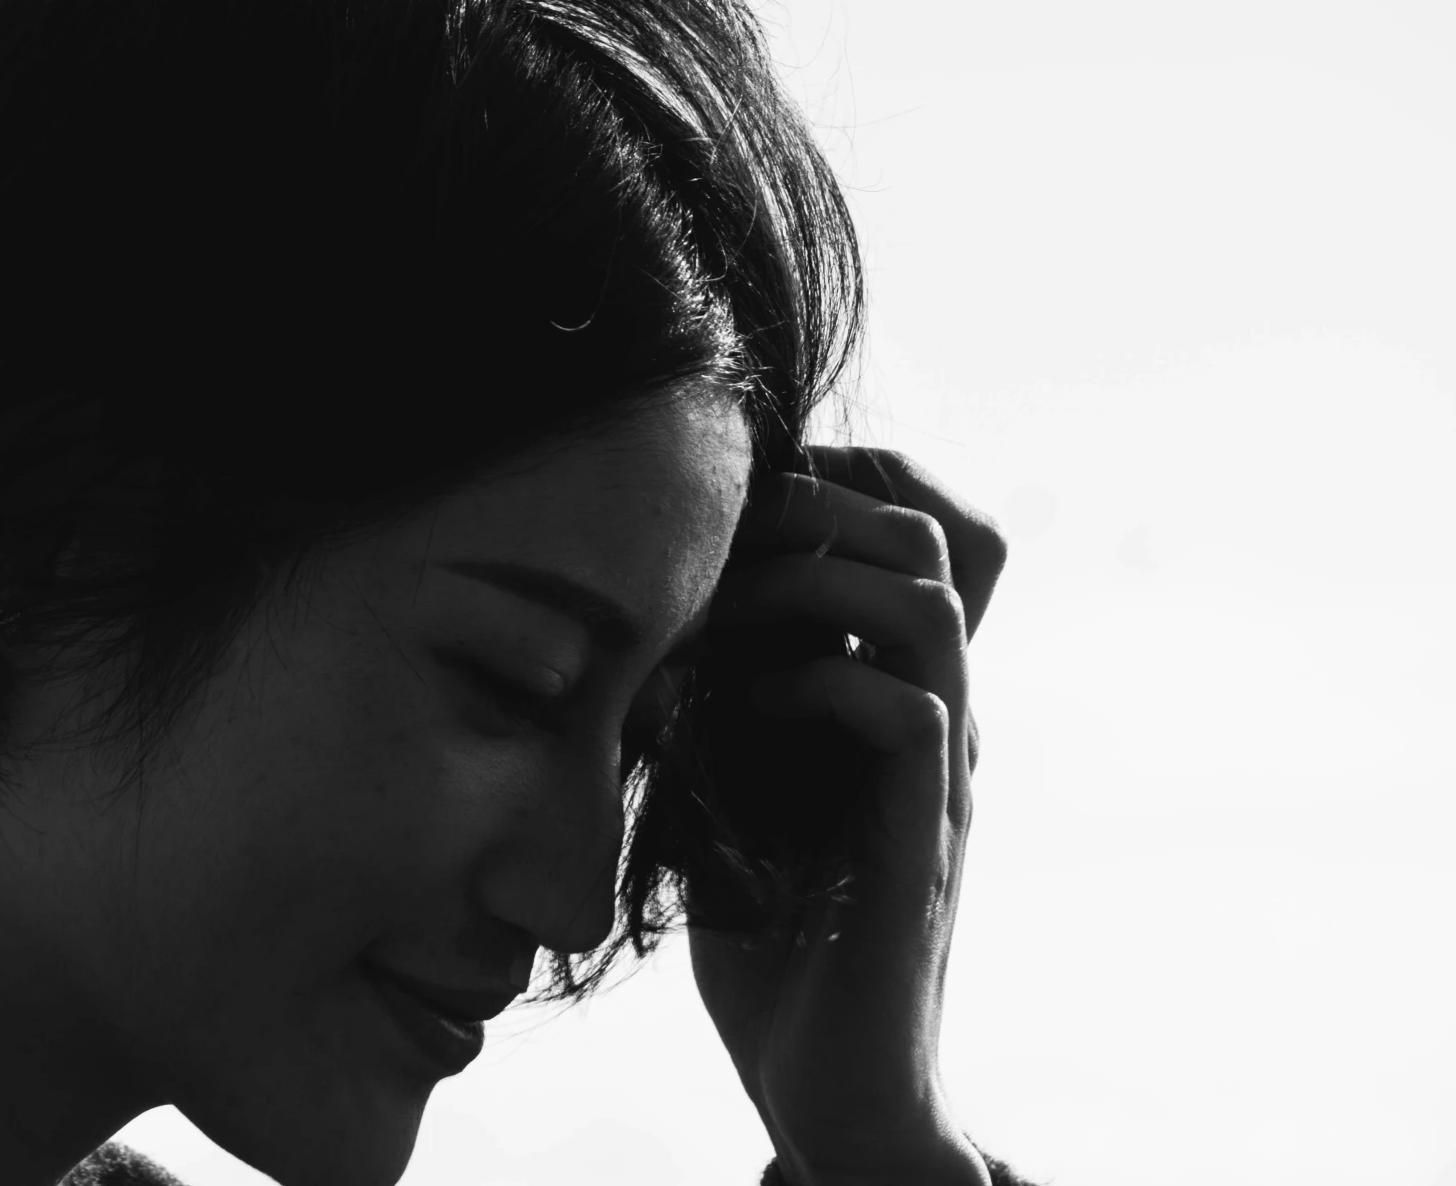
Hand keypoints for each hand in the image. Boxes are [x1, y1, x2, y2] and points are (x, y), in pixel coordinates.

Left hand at [688, 447, 1006, 1185]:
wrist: (826, 1080)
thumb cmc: (768, 936)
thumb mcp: (729, 787)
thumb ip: (720, 704)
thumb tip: (644, 620)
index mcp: (888, 698)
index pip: (895, 537)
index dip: (817, 499)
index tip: (712, 514)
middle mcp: (930, 720)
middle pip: (923, 538)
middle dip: (809, 515)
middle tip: (711, 547)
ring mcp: (936, 776)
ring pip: (927, 605)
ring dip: (810, 588)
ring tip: (725, 618)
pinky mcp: (923, 841)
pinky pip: (907, 712)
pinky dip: (816, 685)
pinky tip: (743, 713)